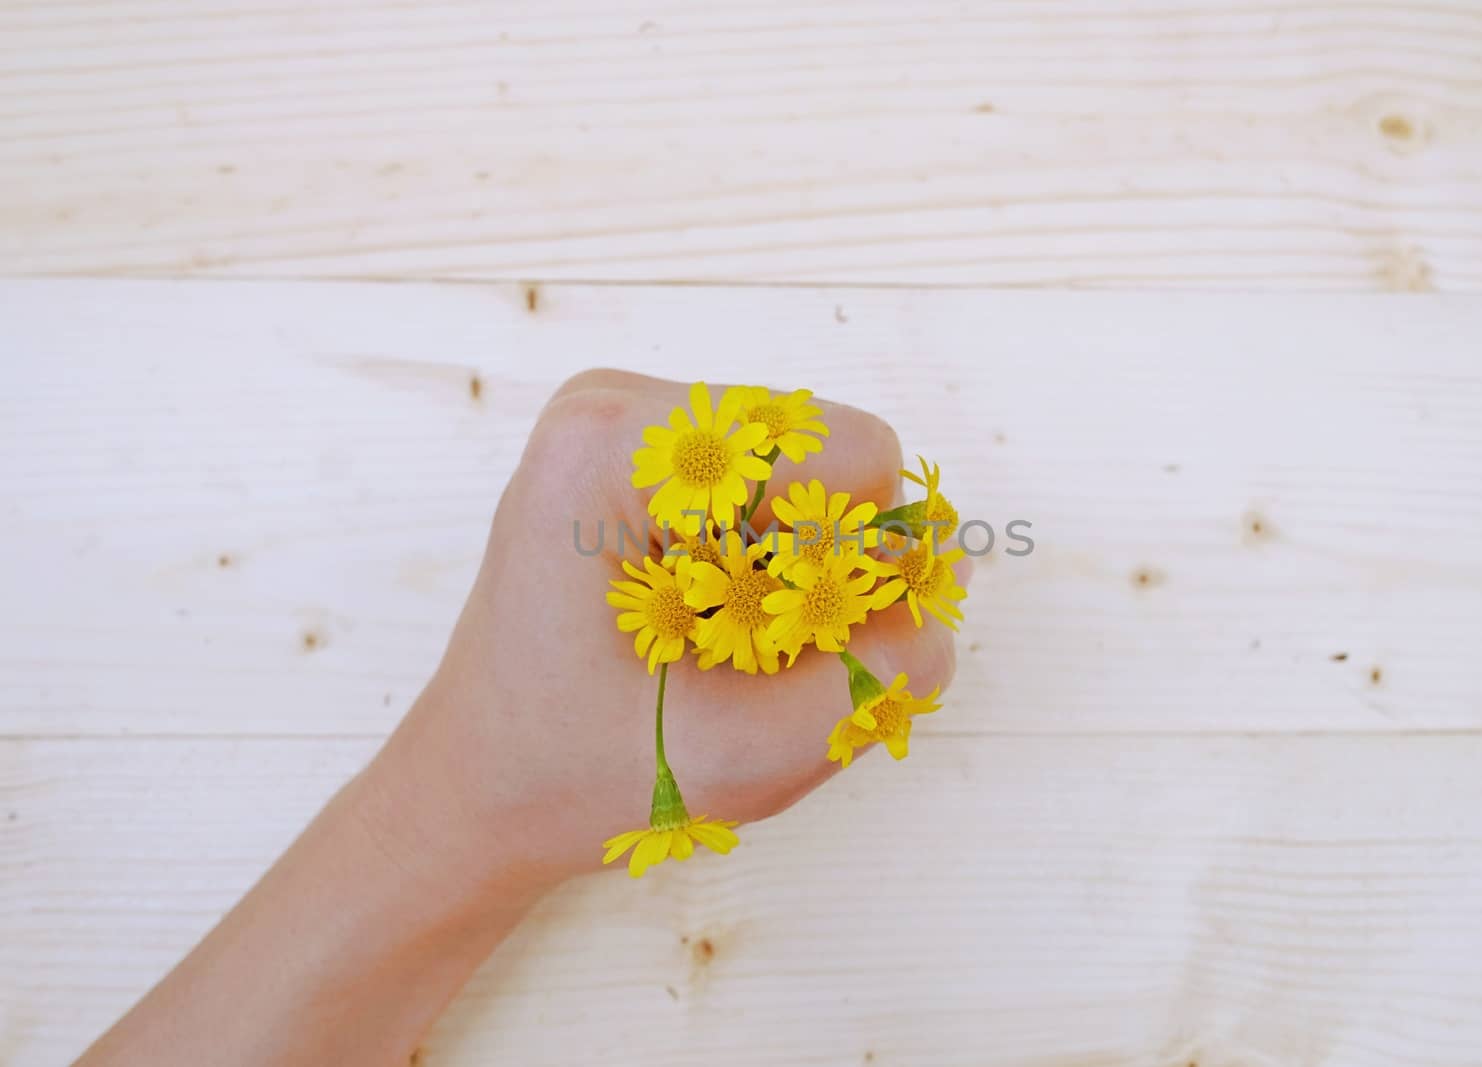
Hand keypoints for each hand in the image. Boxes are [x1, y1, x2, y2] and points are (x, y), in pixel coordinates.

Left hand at [376, 370, 958, 895]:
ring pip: (809, 462)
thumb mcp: (751, 754)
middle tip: (750, 648)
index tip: (787, 646)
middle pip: (830, 447)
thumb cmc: (585, 774)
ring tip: (718, 634)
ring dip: (796, 560)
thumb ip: (878, 675)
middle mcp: (613, 402)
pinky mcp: (633, 445)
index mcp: (617, 448)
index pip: (850, 456)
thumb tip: (945, 588)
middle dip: (823, 561)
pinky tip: (706, 609)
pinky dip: (769, 550)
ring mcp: (619, 413)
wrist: (479, 786)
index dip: (856, 567)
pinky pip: (769, 477)